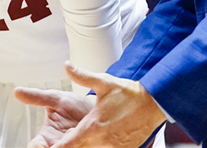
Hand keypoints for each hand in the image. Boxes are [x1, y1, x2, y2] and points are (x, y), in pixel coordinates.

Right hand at [14, 83, 93, 147]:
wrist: (99, 109)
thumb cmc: (75, 106)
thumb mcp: (56, 99)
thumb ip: (38, 97)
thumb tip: (17, 91)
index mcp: (46, 138)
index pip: (35, 147)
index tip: (40, 145)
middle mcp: (57, 146)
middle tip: (60, 140)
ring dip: (69, 146)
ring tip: (74, 134)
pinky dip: (82, 145)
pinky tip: (85, 140)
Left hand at [19, 62, 166, 147]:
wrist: (154, 103)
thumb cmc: (129, 94)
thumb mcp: (104, 82)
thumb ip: (82, 76)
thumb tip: (67, 66)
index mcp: (92, 126)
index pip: (67, 144)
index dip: (59, 146)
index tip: (52, 145)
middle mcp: (101, 140)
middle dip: (73, 144)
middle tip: (71, 136)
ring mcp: (113, 147)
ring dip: (87, 145)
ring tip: (90, 133)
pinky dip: (103, 146)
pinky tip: (105, 137)